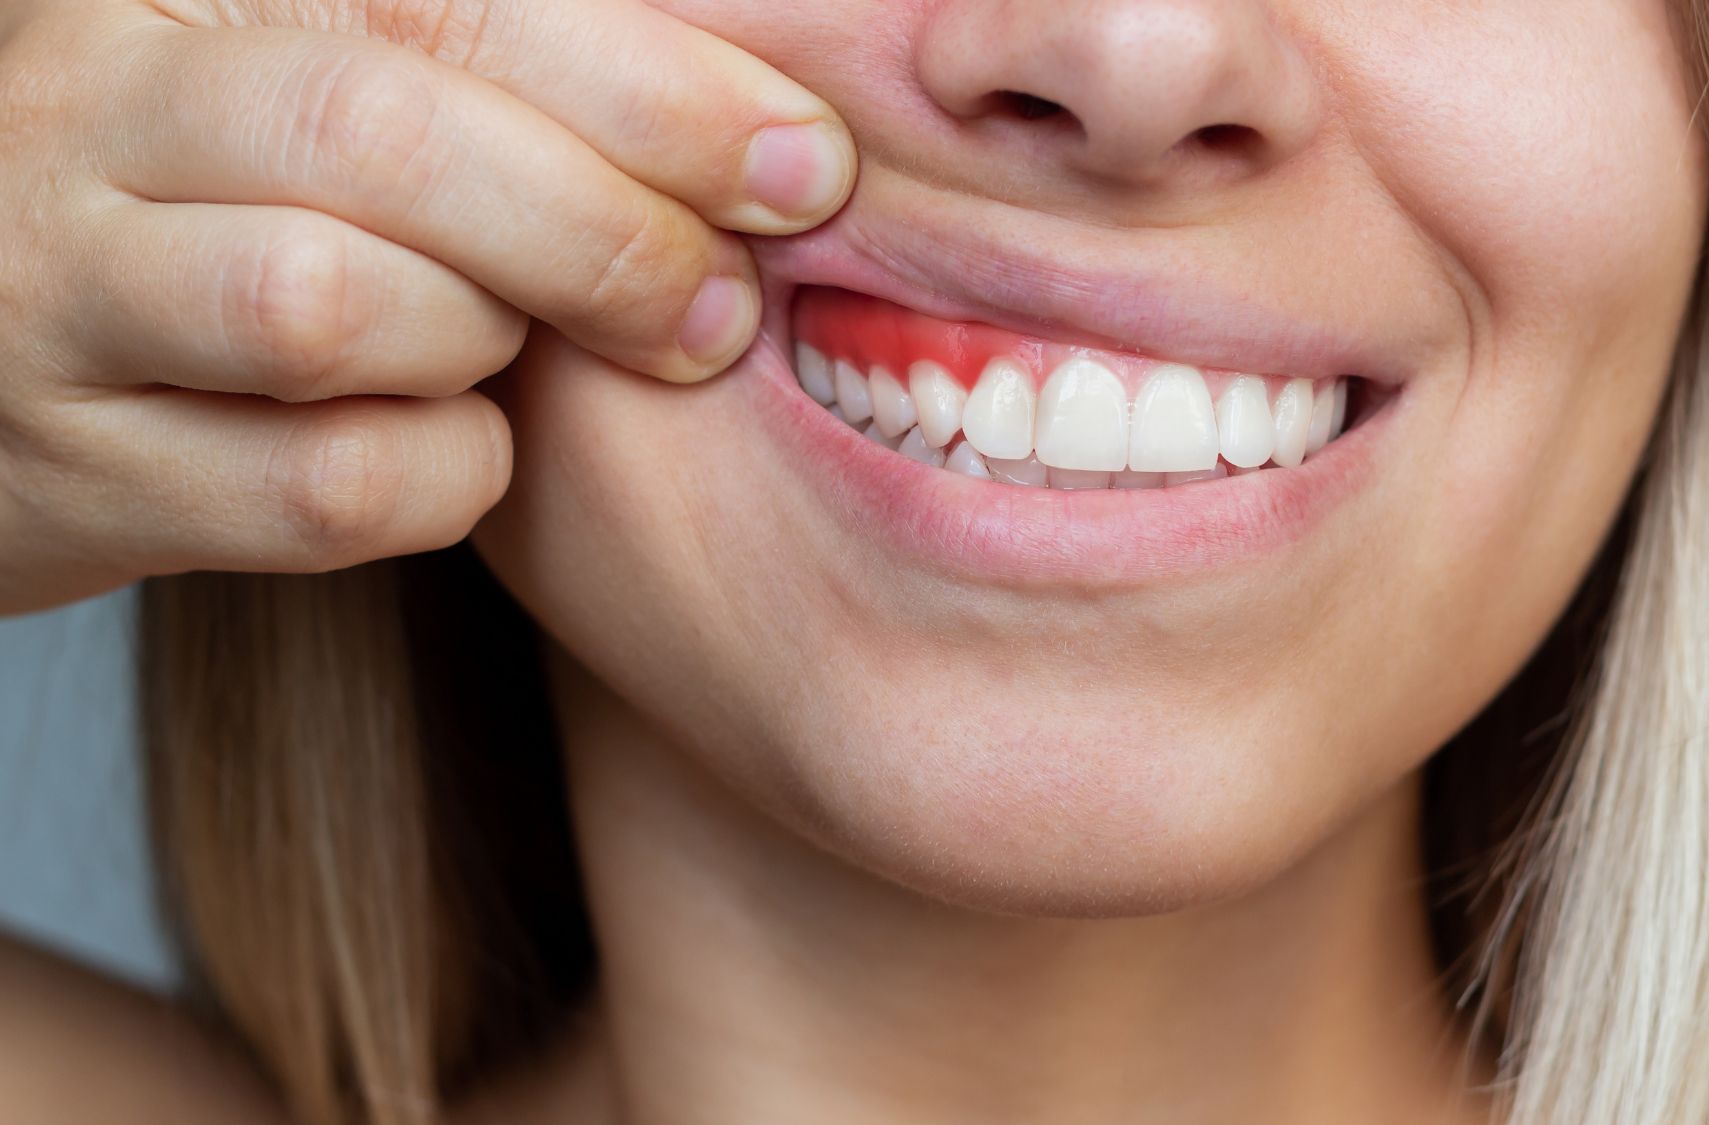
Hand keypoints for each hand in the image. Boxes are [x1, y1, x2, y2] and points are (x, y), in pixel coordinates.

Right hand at [0, 0, 852, 613]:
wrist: (5, 355)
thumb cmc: (235, 206)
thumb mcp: (345, 92)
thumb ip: (510, 77)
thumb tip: (774, 132)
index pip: (447, 0)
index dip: (653, 89)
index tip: (804, 165)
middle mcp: (96, 115)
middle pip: (384, 142)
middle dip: (602, 231)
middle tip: (716, 308)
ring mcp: (62, 298)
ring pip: (334, 310)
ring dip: (482, 345)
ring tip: (511, 350)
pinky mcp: (80, 473)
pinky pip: (325, 488)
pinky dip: (438, 478)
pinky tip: (447, 443)